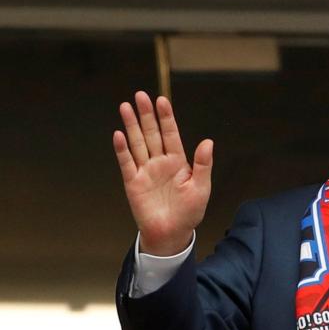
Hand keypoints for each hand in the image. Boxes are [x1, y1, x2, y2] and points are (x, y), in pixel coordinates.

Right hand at [113, 91, 212, 255]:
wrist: (172, 233)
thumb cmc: (189, 212)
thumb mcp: (201, 188)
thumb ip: (203, 164)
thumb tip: (208, 142)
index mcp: (178, 162)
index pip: (171, 134)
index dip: (166, 118)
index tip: (162, 100)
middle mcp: (160, 162)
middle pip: (152, 134)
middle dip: (146, 115)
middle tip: (140, 95)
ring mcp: (145, 170)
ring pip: (137, 143)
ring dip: (131, 126)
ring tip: (126, 106)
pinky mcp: (133, 182)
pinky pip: (126, 162)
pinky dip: (122, 149)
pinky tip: (119, 134)